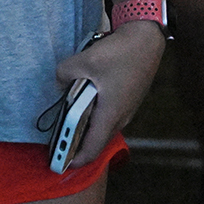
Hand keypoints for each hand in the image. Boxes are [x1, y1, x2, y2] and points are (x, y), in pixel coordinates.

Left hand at [54, 19, 165, 167]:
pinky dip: (94, 116)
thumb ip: (64, 75)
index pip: (92, 149)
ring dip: (85, 128)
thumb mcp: (83, 61)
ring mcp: (127, 109)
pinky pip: (108, 115)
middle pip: (97, 140)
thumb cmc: (119, 53)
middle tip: (57, 142)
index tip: (59, 163)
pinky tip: (82, 103)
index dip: (75, 159)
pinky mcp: (128, 99)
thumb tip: (59, 82)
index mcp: (110, 114)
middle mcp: (121, 117)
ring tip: (65, 122)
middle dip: (77, 144)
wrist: (146, 40)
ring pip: (103, 127)